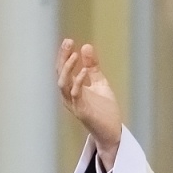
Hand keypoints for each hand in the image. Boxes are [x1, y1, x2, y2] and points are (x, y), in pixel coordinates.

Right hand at [57, 39, 123, 169]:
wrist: (112, 132)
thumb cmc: (104, 110)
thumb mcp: (100, 83)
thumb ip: (92, 67)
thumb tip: (86, 46)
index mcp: (72, 89)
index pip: (64, 69)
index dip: (64, 55)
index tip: (69, 41)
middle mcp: (69, 96)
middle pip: (60, 74)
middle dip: (62, 58)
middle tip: (68, 42)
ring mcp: (74, 104)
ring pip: (63, 84)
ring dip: (67, 69)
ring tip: (74, 55)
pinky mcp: (81, 111)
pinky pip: (76, 95)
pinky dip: (78, 82)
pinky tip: (84, 72)